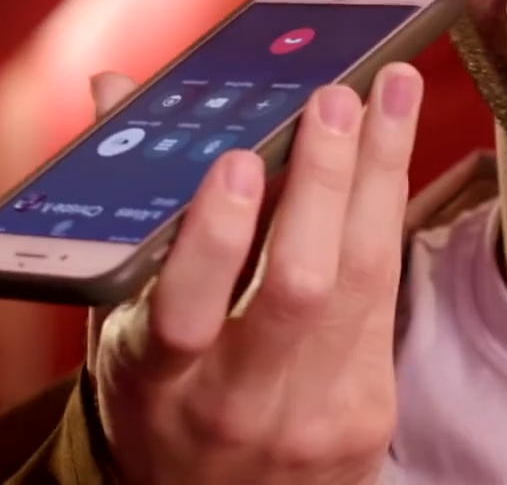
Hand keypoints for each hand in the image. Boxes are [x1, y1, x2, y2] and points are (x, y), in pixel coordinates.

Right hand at [85, 63, 422, 484]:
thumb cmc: (159, 392)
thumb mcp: (115, 324)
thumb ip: (122, 209)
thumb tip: (115, 89)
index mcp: (154, 381)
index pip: (182, 316)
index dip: (213, 240)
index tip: (236, 160)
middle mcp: (234, 405)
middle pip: (297, 287)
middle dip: (323, 180)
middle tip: (336, 98)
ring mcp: (310, 416)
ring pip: (361, 281)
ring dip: (380, 174)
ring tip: (390, 91)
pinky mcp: (367, 416)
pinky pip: (385, 298)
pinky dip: (387, 215)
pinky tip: (392, 153)